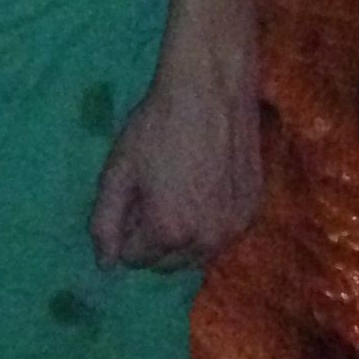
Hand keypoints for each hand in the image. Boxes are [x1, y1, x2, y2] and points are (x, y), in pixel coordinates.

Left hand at [88, 58, 261, 270]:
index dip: (123, 232)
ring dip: (180, 238)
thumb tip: (105, 264)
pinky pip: (222, 235)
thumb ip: (104, 222)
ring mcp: (235, 229)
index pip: (135, 259)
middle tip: (146, 197)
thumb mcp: (117, 172)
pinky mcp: (253, 212)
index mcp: (169, 232)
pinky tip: (199, 188)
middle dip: (150, 241)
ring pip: (197, 254)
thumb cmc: (156, 129)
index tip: (126, 201)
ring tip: (172, 192)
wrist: (210, 94)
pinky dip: (206, 225)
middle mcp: (208, 241)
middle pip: (167, 263)